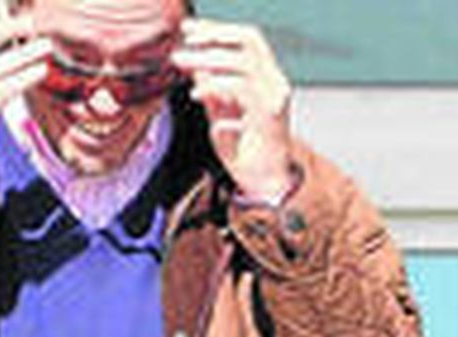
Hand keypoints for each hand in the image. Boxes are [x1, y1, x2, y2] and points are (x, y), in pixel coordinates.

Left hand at [171, 19, 293, 201]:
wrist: (265, 185)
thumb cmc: (245, 152)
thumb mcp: (222, 112)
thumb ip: (212, 88)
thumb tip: (196, 65)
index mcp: (269, 80)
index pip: (248, 39)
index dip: (218, 30)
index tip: (188, 31)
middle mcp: (277, 85)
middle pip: (247, 41)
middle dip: (210, 39)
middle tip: (180, 50)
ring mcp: (276, 100)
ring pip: (242, 63)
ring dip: (206, 60)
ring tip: (181, 66)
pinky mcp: (270, 117)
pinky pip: (240, 89)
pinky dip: (214, 87)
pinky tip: (197, 96)